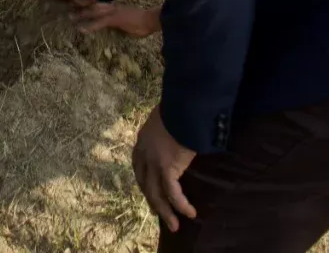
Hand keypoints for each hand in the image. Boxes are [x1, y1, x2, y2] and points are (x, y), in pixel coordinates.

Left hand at [73, 2, 161, 36]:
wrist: (151, 19)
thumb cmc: (144, 22)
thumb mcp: (129, 22)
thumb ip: (120, 23)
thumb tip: (117, 27)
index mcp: (115, 7)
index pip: (99, 5)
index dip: (88, 5)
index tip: (78, 5)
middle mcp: (112, 7)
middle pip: (93, 6)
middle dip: (81, 7)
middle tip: (69, 9)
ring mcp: (113, 12)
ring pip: (93, 11)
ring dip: (82, 14)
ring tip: (70, 17)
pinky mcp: (114, 19)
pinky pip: (99, 22)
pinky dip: (89, 26)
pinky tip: (81, 29)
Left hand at [133, 107, 196, 233]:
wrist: (183, 105)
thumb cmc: (179, 107)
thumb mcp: (166, 118)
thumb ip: (166, 130)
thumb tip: (177, 133)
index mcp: (142, 139)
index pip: (138, 165)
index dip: (144, 180)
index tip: (150, 190)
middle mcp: (144, 152)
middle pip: (144, 182)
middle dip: (152, 199)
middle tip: (159, 213)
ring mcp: (154, 161)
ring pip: (156, 193)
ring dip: (165, 212)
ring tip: (174, 225)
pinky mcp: (167, 168)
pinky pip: (173, 193)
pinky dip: (181, 205)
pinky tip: (190, 213)